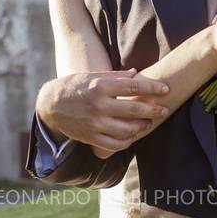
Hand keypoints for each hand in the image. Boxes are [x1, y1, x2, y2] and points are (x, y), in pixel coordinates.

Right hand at [36, 69, 169, 153]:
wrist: (50, 104)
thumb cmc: (75, 86)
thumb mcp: (92, 75)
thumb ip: (115, 76)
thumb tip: (136, 74)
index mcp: (100, 86)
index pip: (133, 87)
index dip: (152, 88)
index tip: (165, 89)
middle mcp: (98, 105)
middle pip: (134, 110)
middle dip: (153, 110)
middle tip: (164, 110)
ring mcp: (95, 123)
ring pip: (127, 130)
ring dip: (142, 127)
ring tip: (148, 122)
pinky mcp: (91, 137)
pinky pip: (115, 144)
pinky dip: (127, 141)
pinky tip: (132, 135)